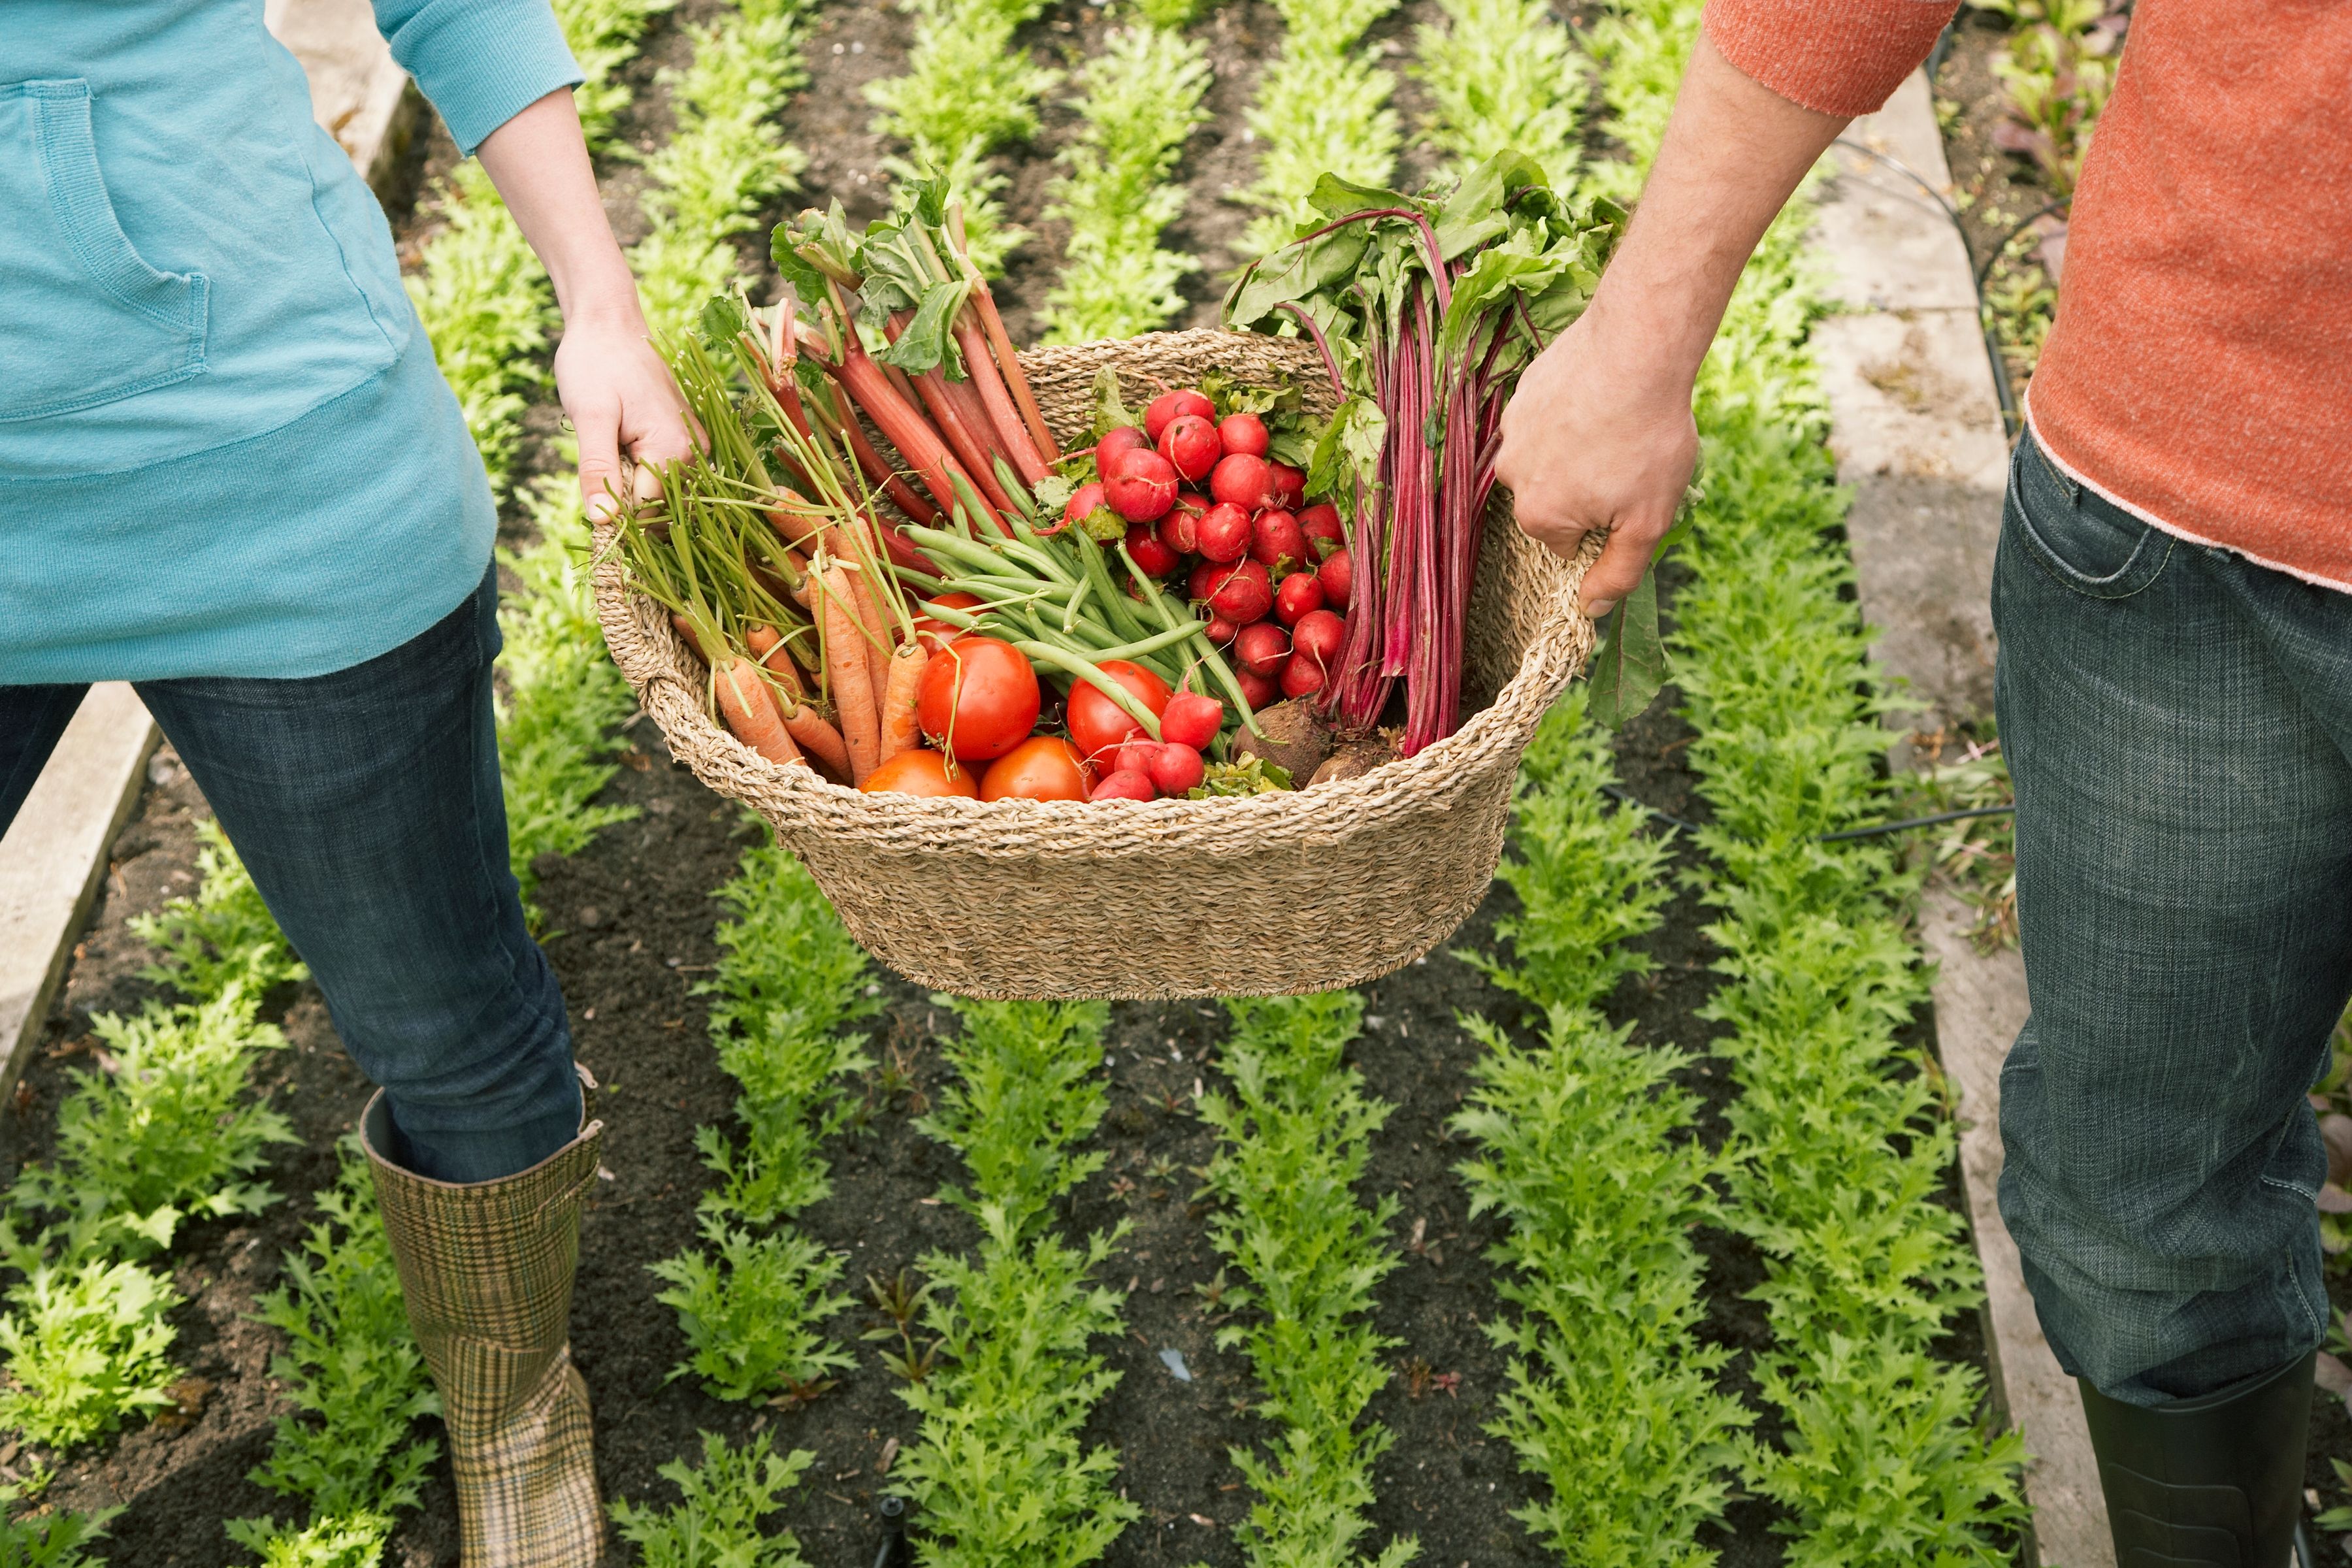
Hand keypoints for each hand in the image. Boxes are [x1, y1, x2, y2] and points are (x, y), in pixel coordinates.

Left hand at [473, 91, 694, 518]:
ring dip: (630, 489)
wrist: (608, 321)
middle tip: (596, 468)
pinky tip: (619, 448)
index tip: (588, 507)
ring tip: (608, 451)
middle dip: (625, 504)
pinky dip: (638, 475)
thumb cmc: (595, 363)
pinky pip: (663, 477)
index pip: (648, 514)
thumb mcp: (590, 417)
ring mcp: (693, 447)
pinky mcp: (684, 441)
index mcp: (676, 450)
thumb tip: (602, 523)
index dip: (615, 517)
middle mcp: (695, 453)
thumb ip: (597, 471)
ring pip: (660, 495)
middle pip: (659, 510)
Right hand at [1493, 306, 1698, 620]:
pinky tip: (1605, 398)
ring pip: (1549, 457)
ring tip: (1619, 425)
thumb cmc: (1647, 438)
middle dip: (1587, 488)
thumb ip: (1618, 573)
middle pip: (1554, 499)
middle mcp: (1512, 475)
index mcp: (1539, 515)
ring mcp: (1513, 429)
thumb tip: (1590, 611)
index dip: (1606, 524)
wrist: (1637, 347)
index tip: (1630, 496)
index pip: (1568, 543)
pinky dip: (1573, 414)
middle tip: (1629, 459)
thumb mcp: (1648, 522)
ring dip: (1579, 449)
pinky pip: (1547, 417)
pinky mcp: (1524, 391)